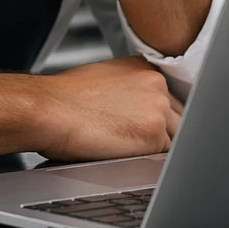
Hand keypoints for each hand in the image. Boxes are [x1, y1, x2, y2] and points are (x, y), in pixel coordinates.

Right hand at [35, 56, 181, 161]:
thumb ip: (132, 89)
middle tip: (139, 142)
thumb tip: (138, 108)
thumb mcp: (105, 78)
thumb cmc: (65, 98)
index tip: (153, 125)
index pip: (170, 96)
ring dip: (156, 146)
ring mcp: (158, 110)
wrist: (49, 109)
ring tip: (127, 148)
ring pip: (175, 136)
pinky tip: (126, 155)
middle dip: (165, 131)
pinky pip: (164, 155)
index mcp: (145, 68)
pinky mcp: (153, 135)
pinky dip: (149, 159)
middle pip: (178, 116)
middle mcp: (157, 85)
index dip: (162, 116)